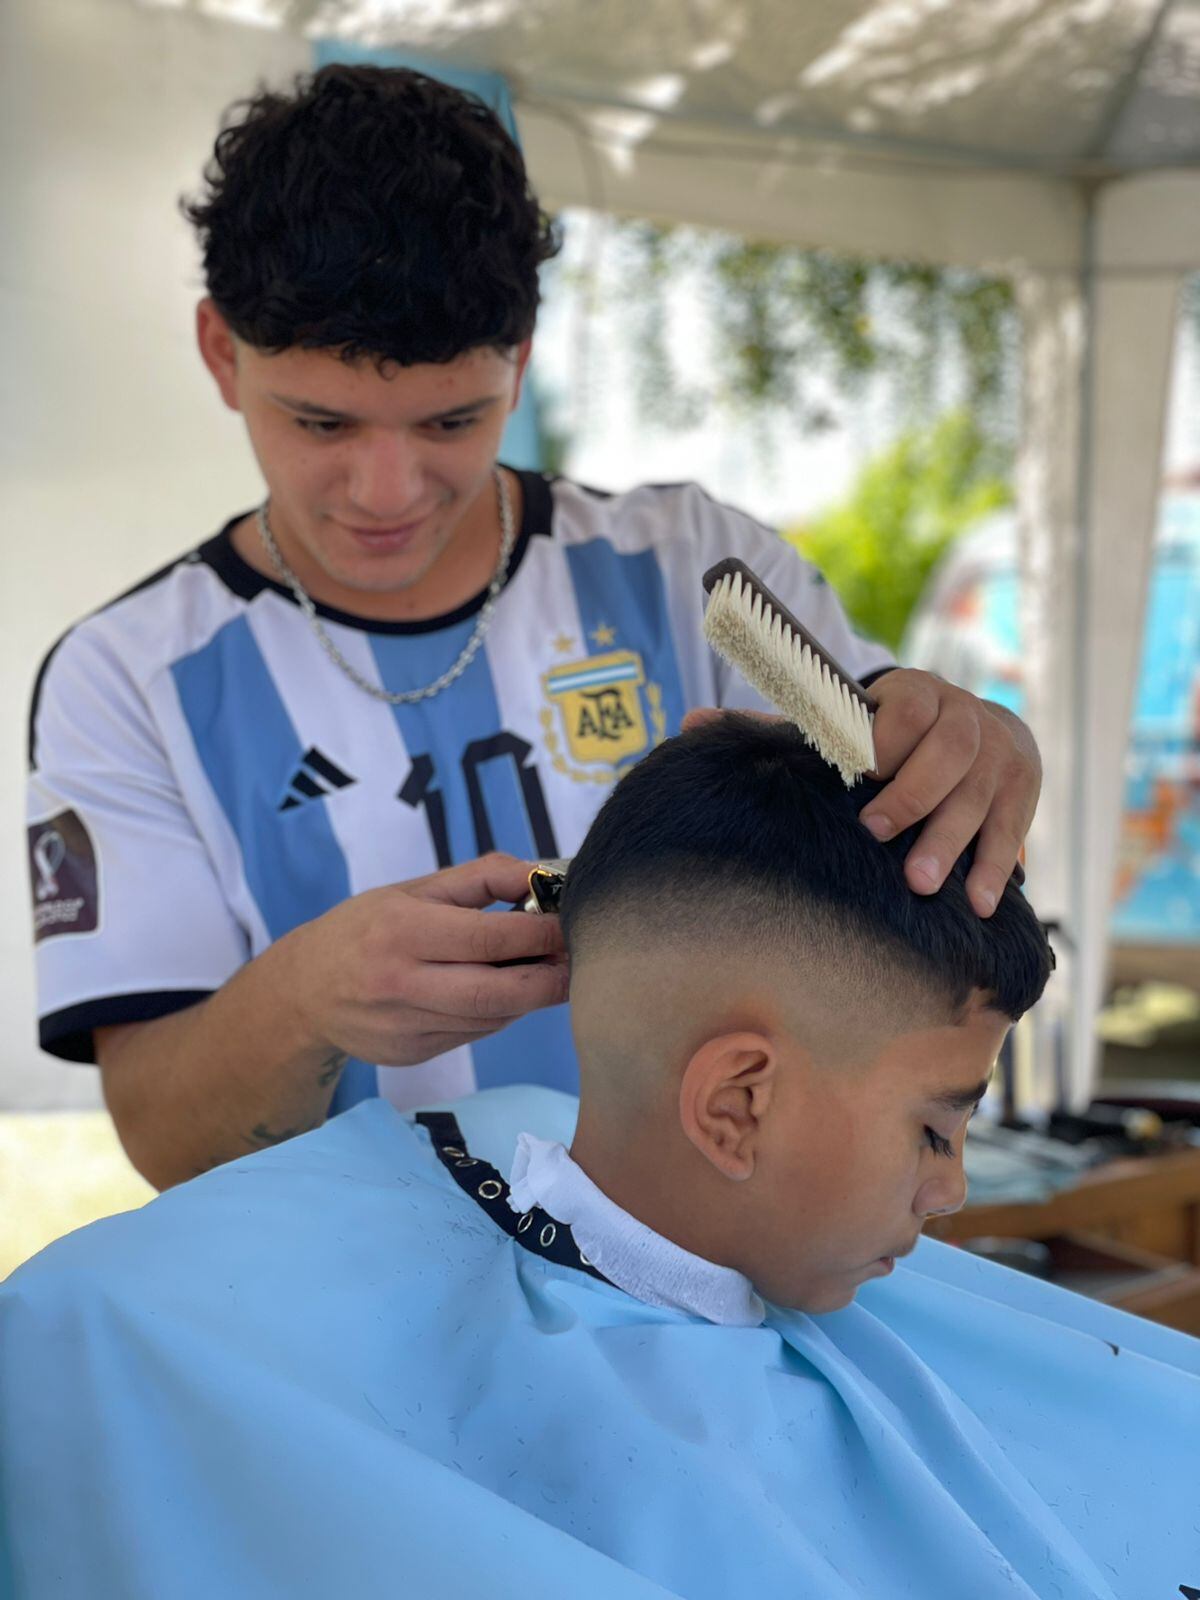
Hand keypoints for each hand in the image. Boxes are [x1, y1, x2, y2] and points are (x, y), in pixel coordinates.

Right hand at [283, 854, 568, 1066]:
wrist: (303, 991)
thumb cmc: (367, 928)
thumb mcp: (414, 889)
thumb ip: (481, 878)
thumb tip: (542, 873)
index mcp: (402, 931)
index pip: (489, 939)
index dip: (540, 935)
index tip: (572, 925)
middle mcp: (400, 983)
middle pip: (497, 992)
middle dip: (550, 980)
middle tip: (581, 963)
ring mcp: (404, 1026)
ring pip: (490, 1018)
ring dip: (529, 998)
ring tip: (550, 973)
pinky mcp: (410, 1055)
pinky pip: (472, 1035)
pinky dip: (499, 1015)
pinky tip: (506, 995)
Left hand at [683, 675, 1040, 916]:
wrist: (972, 726)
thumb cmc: (885, 735)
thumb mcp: (840, 724)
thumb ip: (776, 728)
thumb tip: (690, 725)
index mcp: (914, 690)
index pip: (907, 707)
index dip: (883, 742)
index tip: (857, 775)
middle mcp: (964, 713)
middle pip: (950, 751)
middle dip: (914, 794)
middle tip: (878, 834)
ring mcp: (999, 750)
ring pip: (980, 793)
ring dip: (952, 840)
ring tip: (921, 885)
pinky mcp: (1024, 785)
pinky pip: (1012, 825)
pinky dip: (994, 863)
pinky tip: (977, 904)